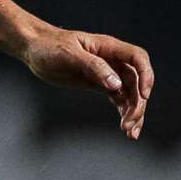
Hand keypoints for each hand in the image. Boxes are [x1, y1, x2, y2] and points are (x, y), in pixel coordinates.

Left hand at [22, 27, 154, 138]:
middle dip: (137, 103)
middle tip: (130, 123)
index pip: (137, 58)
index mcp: (108, 47)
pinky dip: (123, 112)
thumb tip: (116, 84)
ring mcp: (107, 73)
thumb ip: (93, 67)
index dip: (146, 75)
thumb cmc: (50, 46)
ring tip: (130, 132)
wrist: (35, 49)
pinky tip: (125, 127)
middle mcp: (112, 60)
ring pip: (129, 93)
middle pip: (136, 81)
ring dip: (133, 112)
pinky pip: (118, 98)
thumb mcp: (69, 54)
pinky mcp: (99, 84)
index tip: (144, 95)